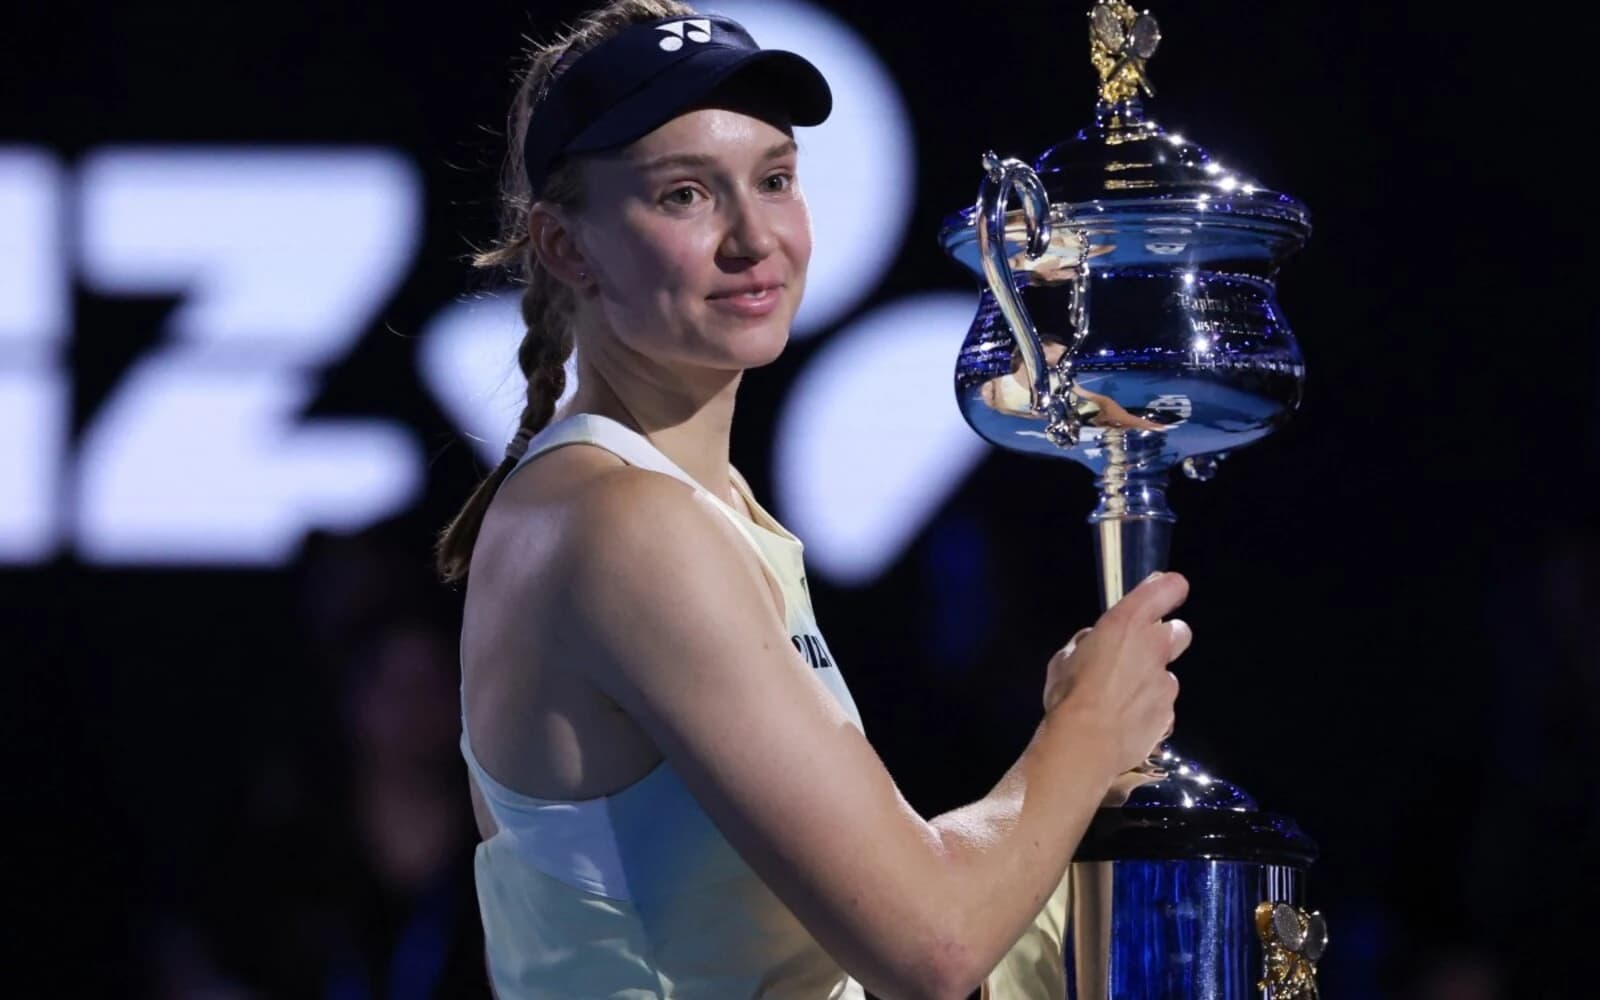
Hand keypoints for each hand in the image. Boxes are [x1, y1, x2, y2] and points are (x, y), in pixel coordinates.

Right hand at [1041, 572, 1192, 774]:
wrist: (1085, 743)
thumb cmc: (1069, 693)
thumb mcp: (1065, 658)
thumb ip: (1088, 644)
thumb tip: (1094, 644)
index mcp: (1127, 623)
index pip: (1168, 588)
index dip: (1166, 590)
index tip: (1158, 595)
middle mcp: (1155, 647)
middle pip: (1180, 631)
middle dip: (1164, 639)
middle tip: (1139, 653)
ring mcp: (1166, 683)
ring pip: (1167, 675)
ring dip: (1150, 681)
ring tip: (1121, 701)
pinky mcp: (1169, 714)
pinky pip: (1162, 707)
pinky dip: (1148, 710)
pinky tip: (1125, 722)